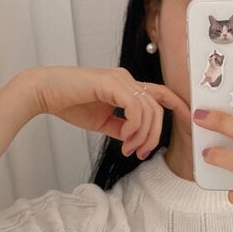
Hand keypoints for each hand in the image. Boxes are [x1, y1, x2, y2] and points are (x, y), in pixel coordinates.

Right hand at [31, 65, 191, 156]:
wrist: (45, 93)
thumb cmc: (69, 103)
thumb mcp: (102, 121)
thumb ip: (122, 128)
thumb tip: (135, 140)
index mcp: (126, 85)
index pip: (160, 93)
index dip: (177, 105)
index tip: (187, 120)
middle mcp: (126, 79)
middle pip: (158, 108)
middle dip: (154, 136)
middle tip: (140, 153)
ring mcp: (120, 79)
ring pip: (149, 110)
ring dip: (143, 135)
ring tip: (128, 148)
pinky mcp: (111, 83)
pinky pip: (136, 108)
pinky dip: (134, 127)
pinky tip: (123, 138)